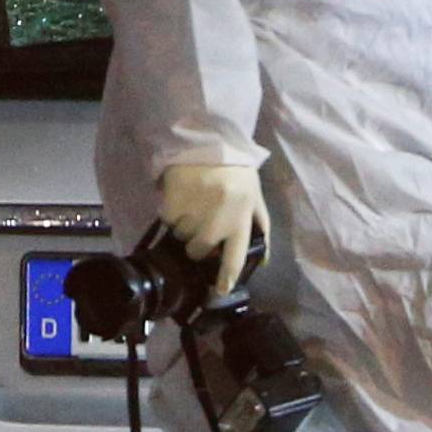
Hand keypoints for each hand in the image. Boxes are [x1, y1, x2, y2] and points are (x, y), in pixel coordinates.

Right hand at [158, 160, 269, 295]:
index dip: (225, 278)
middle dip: (198, 243)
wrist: (208, 140)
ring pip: (181, 236)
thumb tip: (264, 259)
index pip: (233, 259)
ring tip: (192, 204)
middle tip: (200, 224)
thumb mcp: (254, 196)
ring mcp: (193, 214)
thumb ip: (260, 226)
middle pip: (199, 250)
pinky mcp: (172, 204)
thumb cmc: (235, 170)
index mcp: (240, 221)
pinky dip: (171, 212)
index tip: (218, 290)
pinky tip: (180, 196)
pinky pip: (167, 220)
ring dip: (184, 226)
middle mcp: (217, 222)